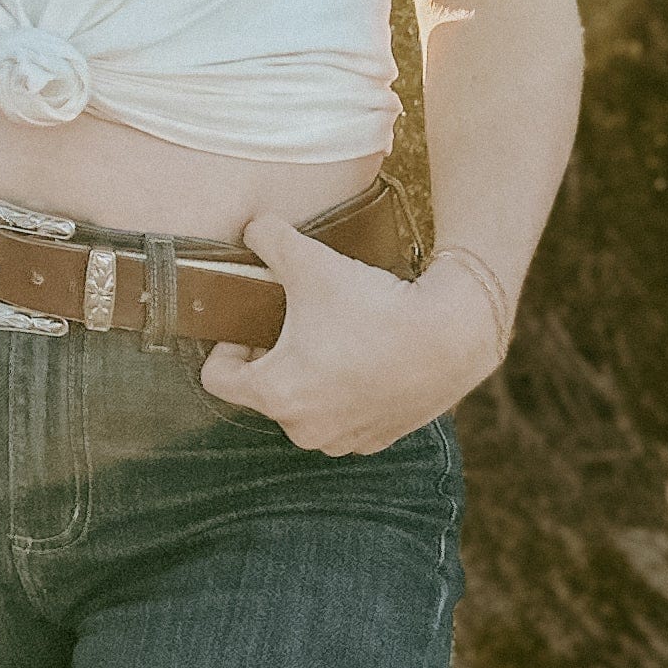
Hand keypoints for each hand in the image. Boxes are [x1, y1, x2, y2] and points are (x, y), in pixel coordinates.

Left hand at [195, 228, 506, 457]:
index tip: (252, 324)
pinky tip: (364, 361)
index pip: (217, 379)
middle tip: (297, 324)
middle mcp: (304, 429)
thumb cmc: (374, 304)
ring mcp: (342, 440)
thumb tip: (252, 227)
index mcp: (276, 394)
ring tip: (333, 341)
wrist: (450, 334)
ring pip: (305, 408)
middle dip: (273, 358)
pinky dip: (345, 395)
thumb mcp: (310, 260)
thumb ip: (267, 238)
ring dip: (309, 379)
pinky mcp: (376, 440)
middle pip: (264, 392)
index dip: (228, 345)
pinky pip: (343, 419)